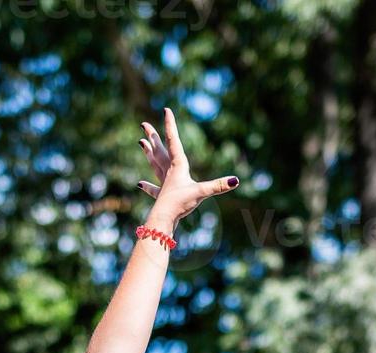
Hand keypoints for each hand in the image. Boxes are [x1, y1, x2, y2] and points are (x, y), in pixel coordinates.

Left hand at [137, 107, 238, 225]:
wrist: (164, 219)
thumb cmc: (180, 203)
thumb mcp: (201, 192)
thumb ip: (218, 186)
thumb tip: (235, 181)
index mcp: (177, 165)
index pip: (174, 140)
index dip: (170, 125)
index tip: (166, 110)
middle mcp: (168, 172)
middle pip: (159, 150)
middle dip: (152, 136)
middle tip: (143, 124)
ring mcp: (164, 183)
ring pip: (154, 164)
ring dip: (148, 153)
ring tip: (141, 143)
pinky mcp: (162, 196)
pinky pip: (153, 188)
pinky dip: (147, 186)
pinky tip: (139, 184)